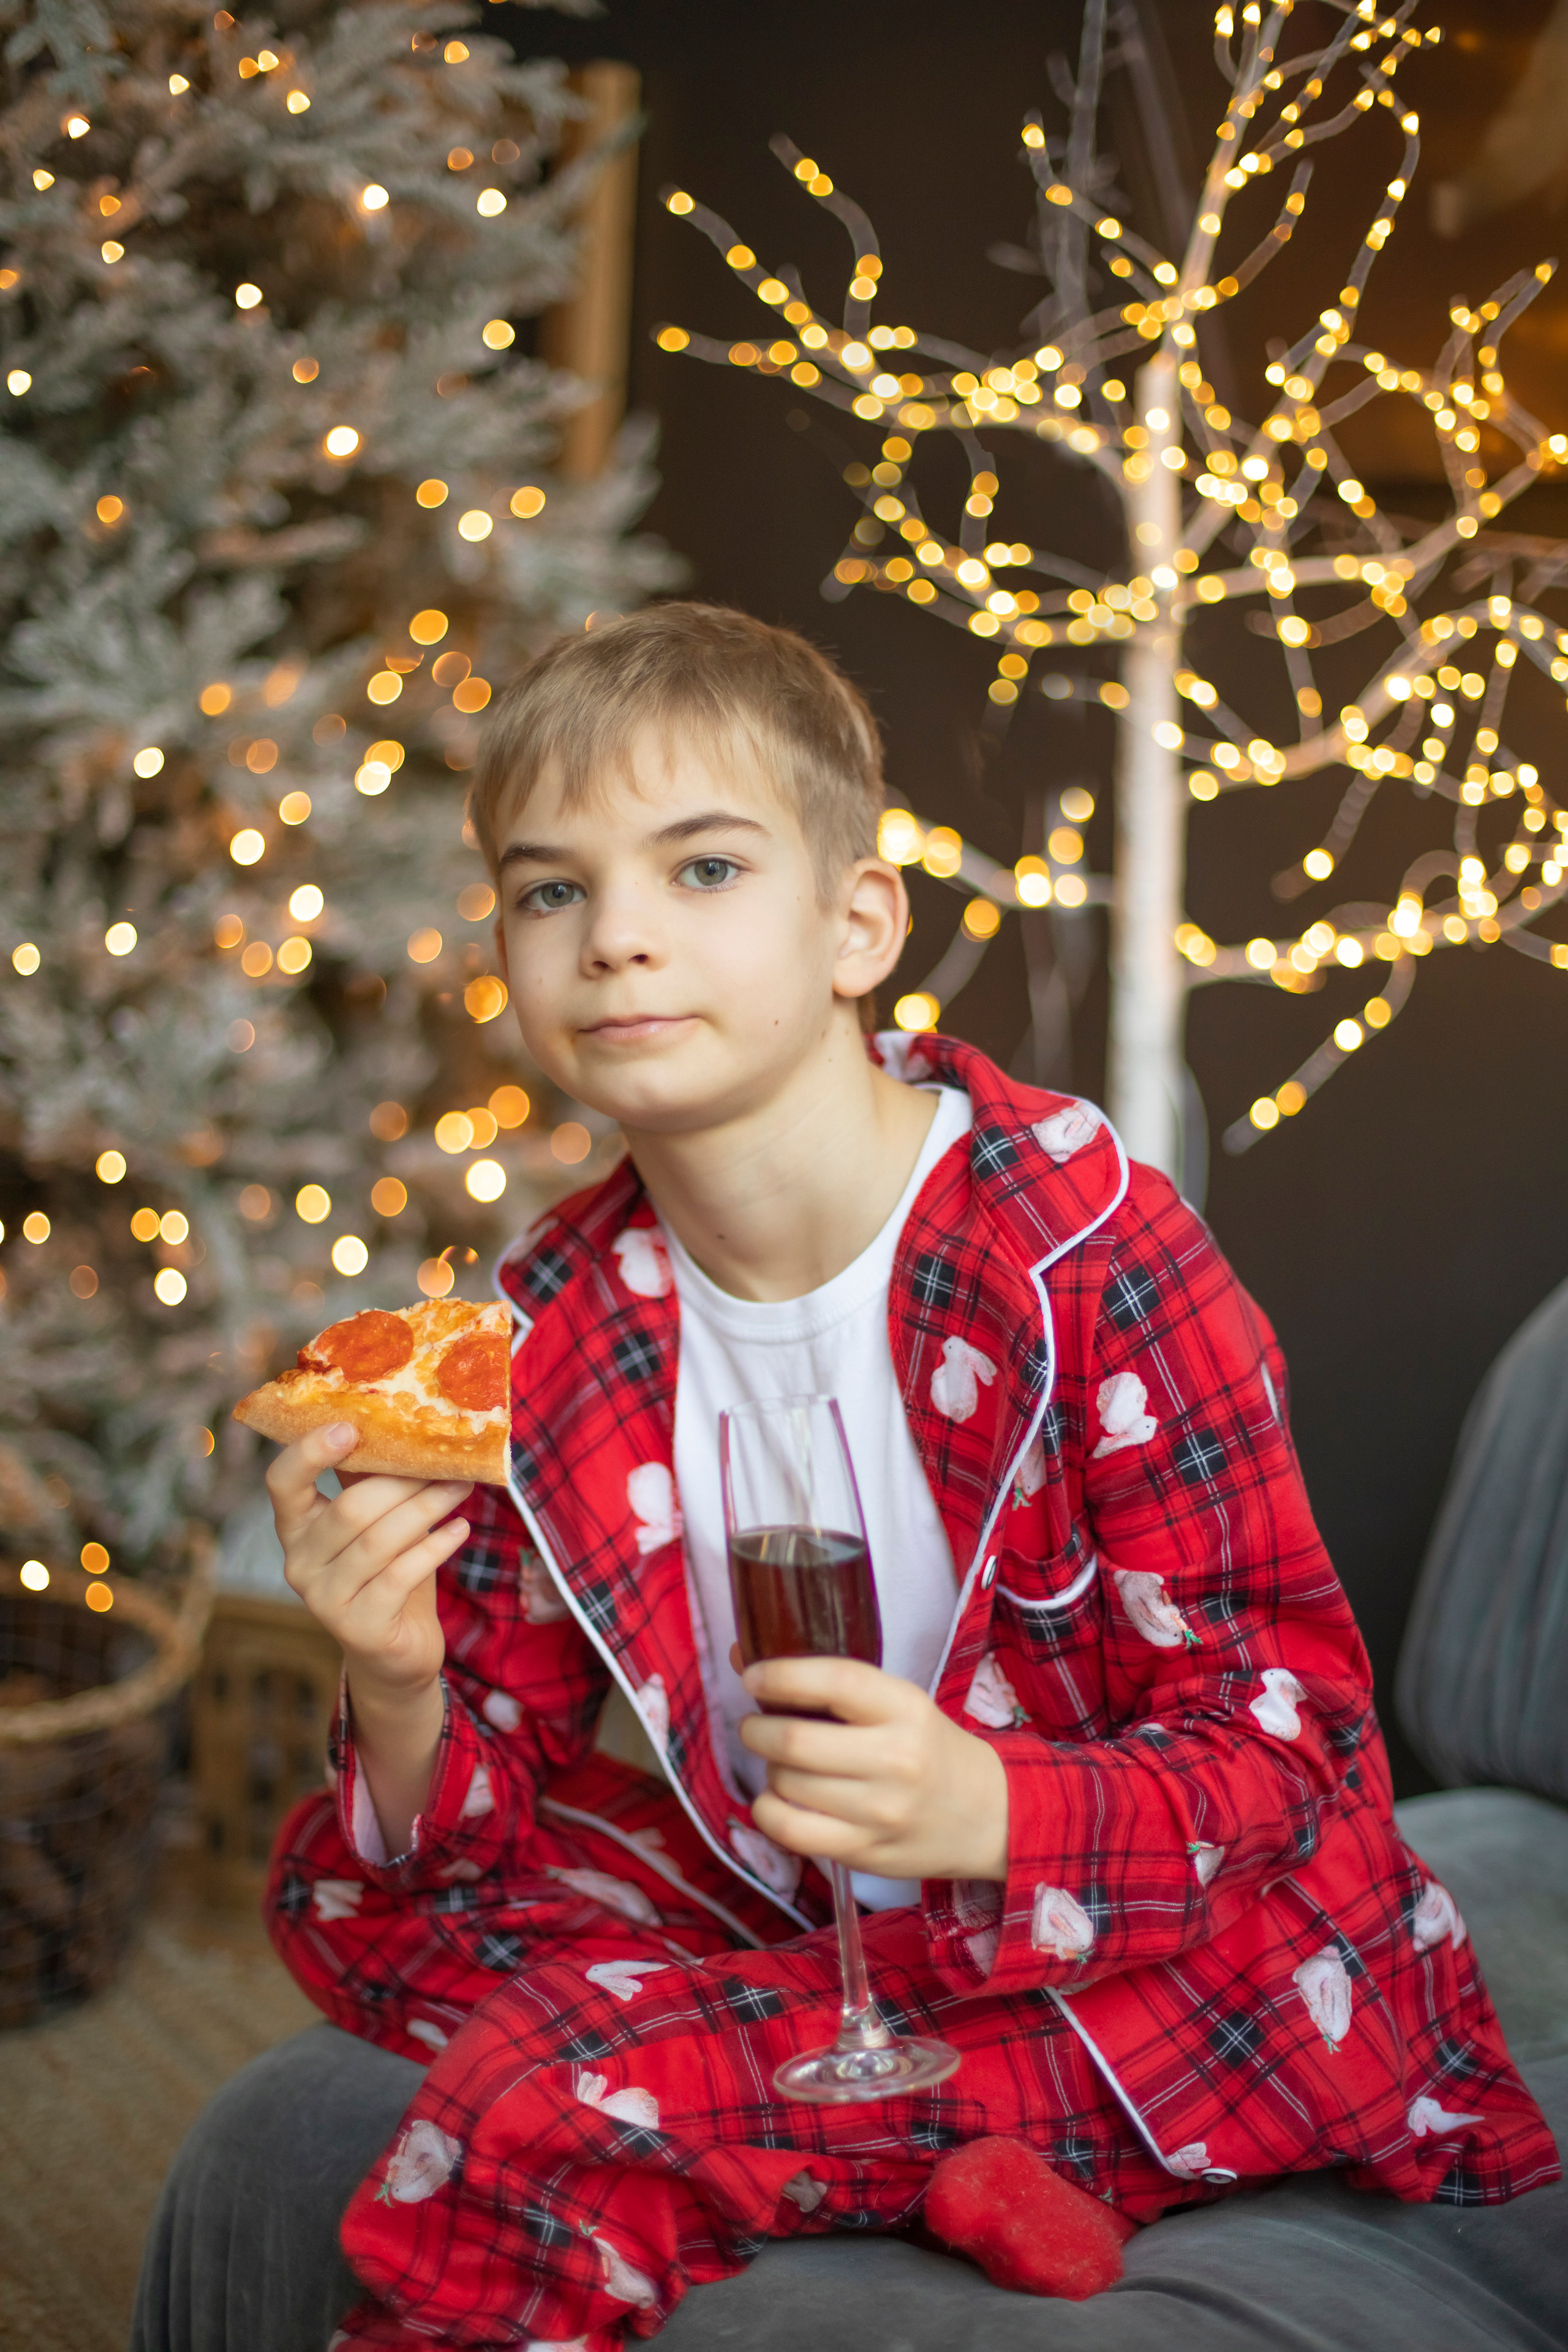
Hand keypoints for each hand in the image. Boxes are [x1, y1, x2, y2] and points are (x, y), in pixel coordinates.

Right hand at [267, 1422, 469, 1700]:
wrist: (395, 1652)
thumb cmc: (388, 1572)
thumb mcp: (377, 1521)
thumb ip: (374, 1479)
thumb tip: (407, 1420)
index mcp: (295, 1527)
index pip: (282, 1483)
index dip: (309, 1452)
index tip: (350, 1426)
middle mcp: (298, 1563)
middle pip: (350, 1509)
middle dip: (404, 1481)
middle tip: (447, 1463)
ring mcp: (324, 1600)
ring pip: (379, 1540)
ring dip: (427, 1508)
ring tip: (461, 1488)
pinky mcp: (357, 1628)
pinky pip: (400, 1576)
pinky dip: (435, 1548)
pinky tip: (460, 1529)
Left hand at [735, 1653, 1009, 1883]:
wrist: (986, 1815)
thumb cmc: (928, 1749)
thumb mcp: (899, 1704)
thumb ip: (833, 1685)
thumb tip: (744, 1658)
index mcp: (906, 1709)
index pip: (835, 1681)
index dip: (781, 1675)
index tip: (752, 1674)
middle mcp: (895, 1759)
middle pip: (796, 1741)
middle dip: (757, 1729)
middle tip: (756, 1726)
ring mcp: (880, 1811)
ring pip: (786, 1784)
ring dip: (769, 1769)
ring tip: (785, 1765)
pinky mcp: (864, 1851)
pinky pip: (790, 1830)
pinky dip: (767, 1811)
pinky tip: (777, 1800)